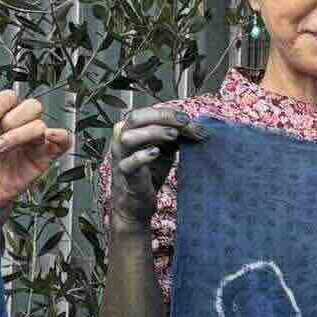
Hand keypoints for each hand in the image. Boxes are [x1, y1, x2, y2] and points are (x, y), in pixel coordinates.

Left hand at [0, 88, 67, 208]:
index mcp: (3, 117)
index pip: (10, 98)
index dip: (0, 103)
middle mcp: (21, 127)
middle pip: (30, 106)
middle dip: (9, 121)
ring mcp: (35, 141)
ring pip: (39, 124)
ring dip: (19, 135)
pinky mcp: (45, 157)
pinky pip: (63, 141)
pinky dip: (59, 136)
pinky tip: (49, 137)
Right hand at [96, 98, 203, 232]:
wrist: (137, 203)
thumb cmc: (150, 173)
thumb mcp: (165, 150)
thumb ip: (175, 136)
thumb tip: (196, 126)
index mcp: (131, 130)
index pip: (147, 112)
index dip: (169, 113)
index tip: (189, 120)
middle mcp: (122, 140)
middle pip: (135, 117)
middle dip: (162, 116)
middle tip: (184, 122)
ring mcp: (121, 157)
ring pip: (128, 137)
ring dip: (153, 132)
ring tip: (174, 135)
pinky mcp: (125, 174)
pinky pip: (129, 163)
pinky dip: (142, 156)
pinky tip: (157, 153)